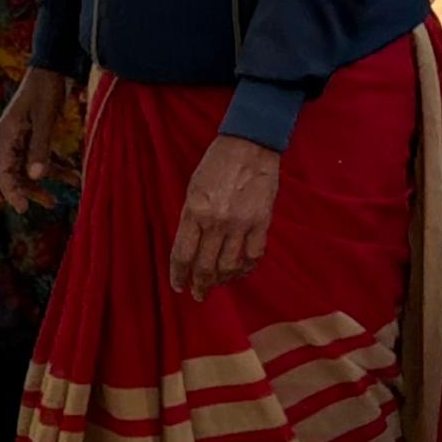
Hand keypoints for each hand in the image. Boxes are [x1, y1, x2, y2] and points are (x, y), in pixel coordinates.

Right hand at [0, 63, 73, 209]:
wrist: (51, 65)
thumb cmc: (46, 89)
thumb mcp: (45, 119)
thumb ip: (39, 148)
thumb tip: (36, 176)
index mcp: (6, 135)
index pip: (2, 171)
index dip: (11, 191)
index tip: (24, 208)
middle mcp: (8, 138)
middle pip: (11, 173)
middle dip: (27, 190)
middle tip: (46, 203)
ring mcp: (19, 136)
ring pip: (25, 167)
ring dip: (42, 182)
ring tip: (59, 197)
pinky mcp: (32, 134)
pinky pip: (38, 157)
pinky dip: (53, 167)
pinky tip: (71, 175)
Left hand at [170, 134, 283, 297]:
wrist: (249, 146)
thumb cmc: (215, 166)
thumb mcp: (192, 192)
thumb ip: (190, 220)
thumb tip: (189, 248)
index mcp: (193, 213)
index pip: (181, 256)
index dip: (179, 276)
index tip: (179, 287)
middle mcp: (216, 222)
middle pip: (205, 266)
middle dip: (200, 285)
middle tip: (199, 295)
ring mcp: (241, 223)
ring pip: (230, 265)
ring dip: (222, 280)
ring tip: (218, 285)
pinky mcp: (262, 221)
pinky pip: (254, 254)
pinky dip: (247, 267)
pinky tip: (241, 271)